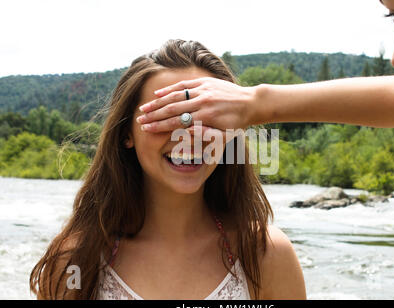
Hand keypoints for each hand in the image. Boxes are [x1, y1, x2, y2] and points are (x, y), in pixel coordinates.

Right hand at [136, 77, 255, 132]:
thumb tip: (183, 134)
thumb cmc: (236, 125)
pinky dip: (170, 89)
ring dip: (157, 102)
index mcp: (206, 118)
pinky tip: (157, 94)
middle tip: (139, 121)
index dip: (159, 126)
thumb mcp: (224, 137)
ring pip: (175, 96)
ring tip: (143, 108)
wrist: (251, 103)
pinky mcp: (205, 82)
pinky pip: (184, 85)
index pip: (177, 123)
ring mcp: (203, 90)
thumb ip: (204, 137)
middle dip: (153, 116)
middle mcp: (203, 103)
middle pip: (172, 109)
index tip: (146, 130)